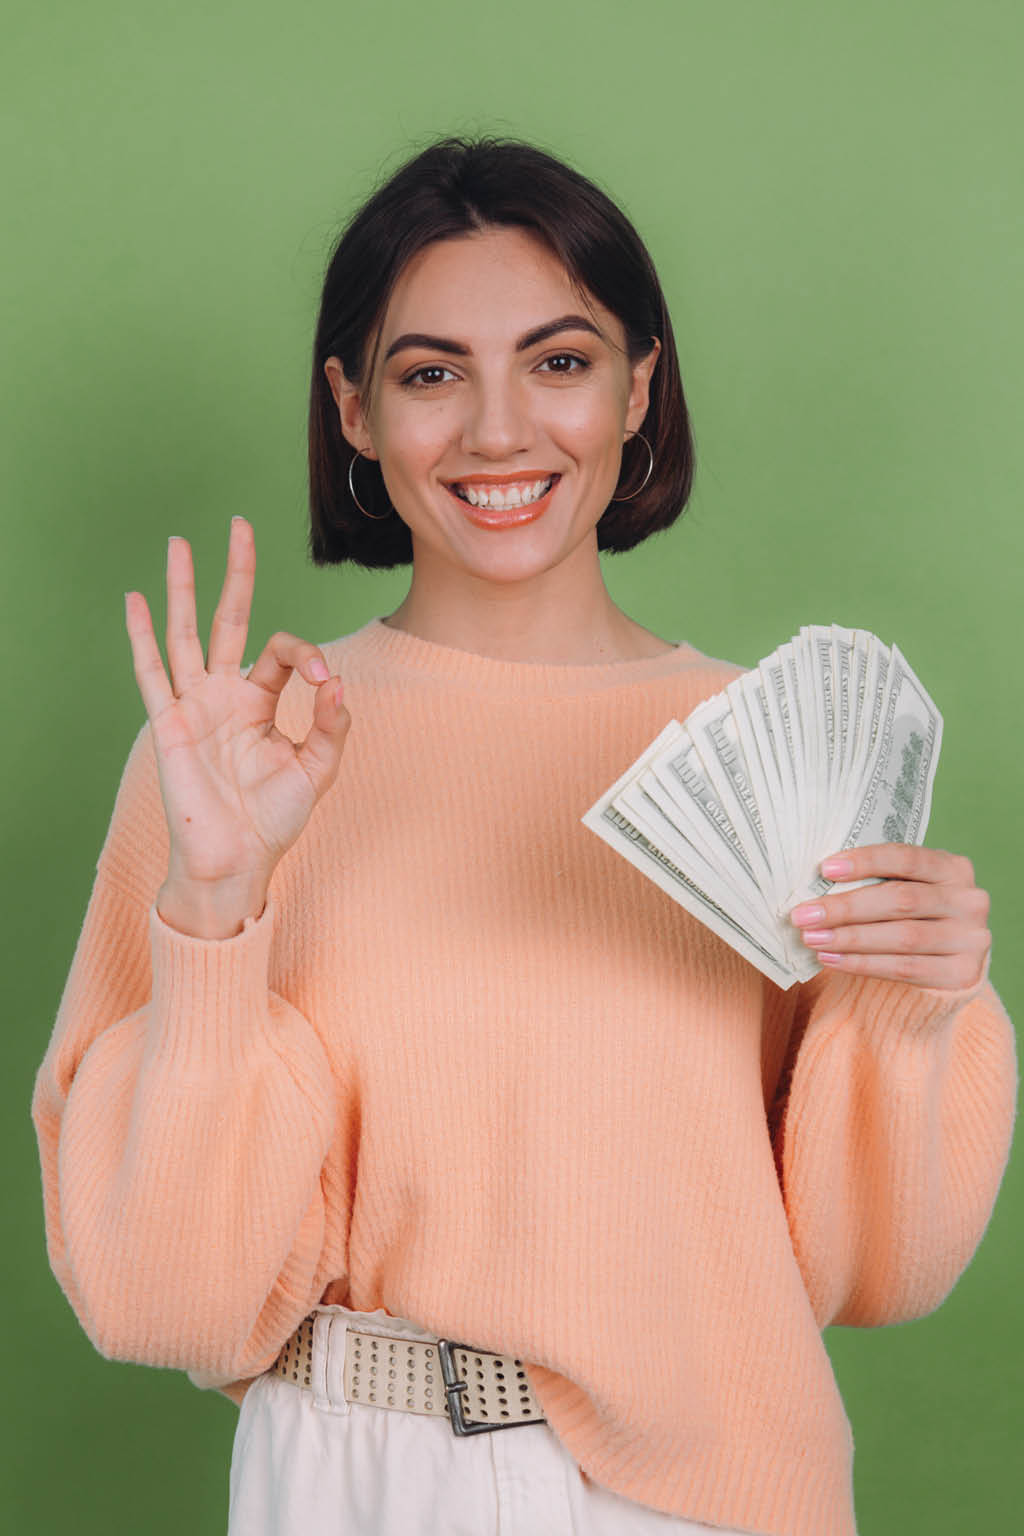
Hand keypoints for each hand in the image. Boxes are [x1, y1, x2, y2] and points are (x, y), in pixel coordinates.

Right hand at [125, 517, 351, 929]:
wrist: (238, 860)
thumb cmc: (274, 820)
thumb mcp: (318, 769)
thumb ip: (332, 725)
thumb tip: (339, 683)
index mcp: (260, 701)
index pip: (285, 652)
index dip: (310, 658)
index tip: (328, 687)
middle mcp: (224, 694)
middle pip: (229, 619)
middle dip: (235, 573)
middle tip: (239, 524)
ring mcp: (194, 705)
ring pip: (186, 633)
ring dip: (184, 588)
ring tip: (179, 543)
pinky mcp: (171, 723)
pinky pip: (152, 673)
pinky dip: (141, 636)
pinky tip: (135, 600)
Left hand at [789, 844, 990, 990]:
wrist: (948, 962)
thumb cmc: (913, 916)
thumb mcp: (906, 888)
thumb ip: (877, 881)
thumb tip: (817, 882)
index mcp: (954, 868)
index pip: (907, 858)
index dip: (866, 861)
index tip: (825, 869)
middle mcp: (970, 901)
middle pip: (901, 900)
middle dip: (846, 907)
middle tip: (803, 914)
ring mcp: (971, 939)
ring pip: (902, 937)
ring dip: (850, 938)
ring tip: (811, 938)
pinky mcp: (962, 974)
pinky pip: (904, 968)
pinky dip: (862, 963)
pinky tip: (831, 959)